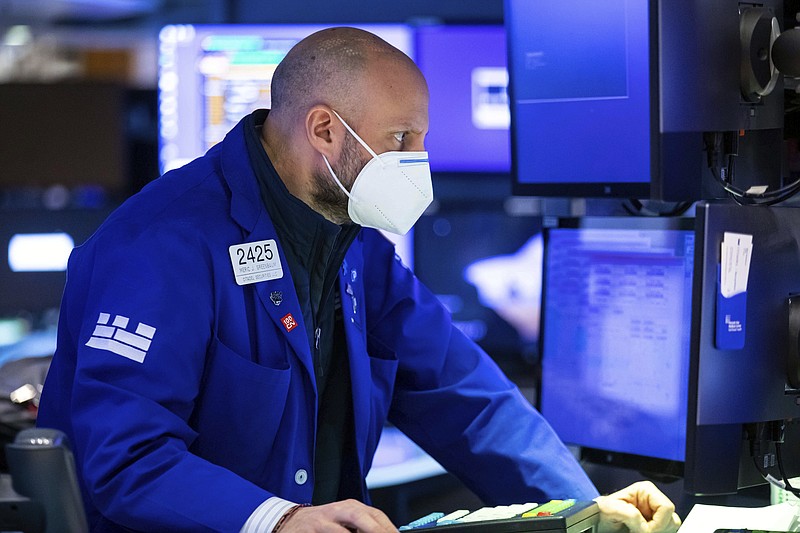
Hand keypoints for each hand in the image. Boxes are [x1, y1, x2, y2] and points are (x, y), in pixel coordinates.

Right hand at [278, 499, 396, 531]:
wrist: (291, 522)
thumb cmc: (323, 523)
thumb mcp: (345, 521)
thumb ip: (363, 526)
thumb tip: (387, 532)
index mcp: (351, 507)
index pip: (375, 515)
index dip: (388, 528)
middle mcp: (338, 510)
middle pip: (360, 517)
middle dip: (376, 530)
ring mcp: (322, 521)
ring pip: (341, 531)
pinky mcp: (309, 530)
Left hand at [594, 481, 680, 532]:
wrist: (598, 522)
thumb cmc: (602, 511)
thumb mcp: (610, 508)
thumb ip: (629, 513)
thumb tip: (645, 526)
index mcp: (646, 490)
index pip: (666, 507)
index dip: (658, 522)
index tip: (644, 529)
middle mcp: (653, 501)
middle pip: (671, 519)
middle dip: (657, 528)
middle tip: (639, 531)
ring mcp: (655, 514)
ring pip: (671, 527)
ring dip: (657, 532)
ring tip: (638, 531)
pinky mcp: (655, 525)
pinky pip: (666, 532)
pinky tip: (641, 532)